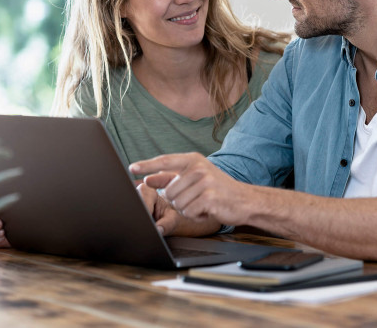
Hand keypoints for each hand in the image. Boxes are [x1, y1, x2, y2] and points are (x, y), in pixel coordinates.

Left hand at [130, 152, 250, 228]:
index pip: (164, 161)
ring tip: (202, 203)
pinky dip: (196, 215)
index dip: (147, 165)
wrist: (244, 200)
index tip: (132, 168)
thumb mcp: (195, 179)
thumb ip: (171, 178)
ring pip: (178, 204)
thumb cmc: (218, 190)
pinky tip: (207, 210)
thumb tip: (148, 179)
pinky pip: (189, 212)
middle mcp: (199, 168)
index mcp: (193, 160)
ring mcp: (205, 182)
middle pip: (169, 191)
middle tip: (195, 199)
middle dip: (178, 201)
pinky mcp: (209, 197)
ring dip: (188, 209)